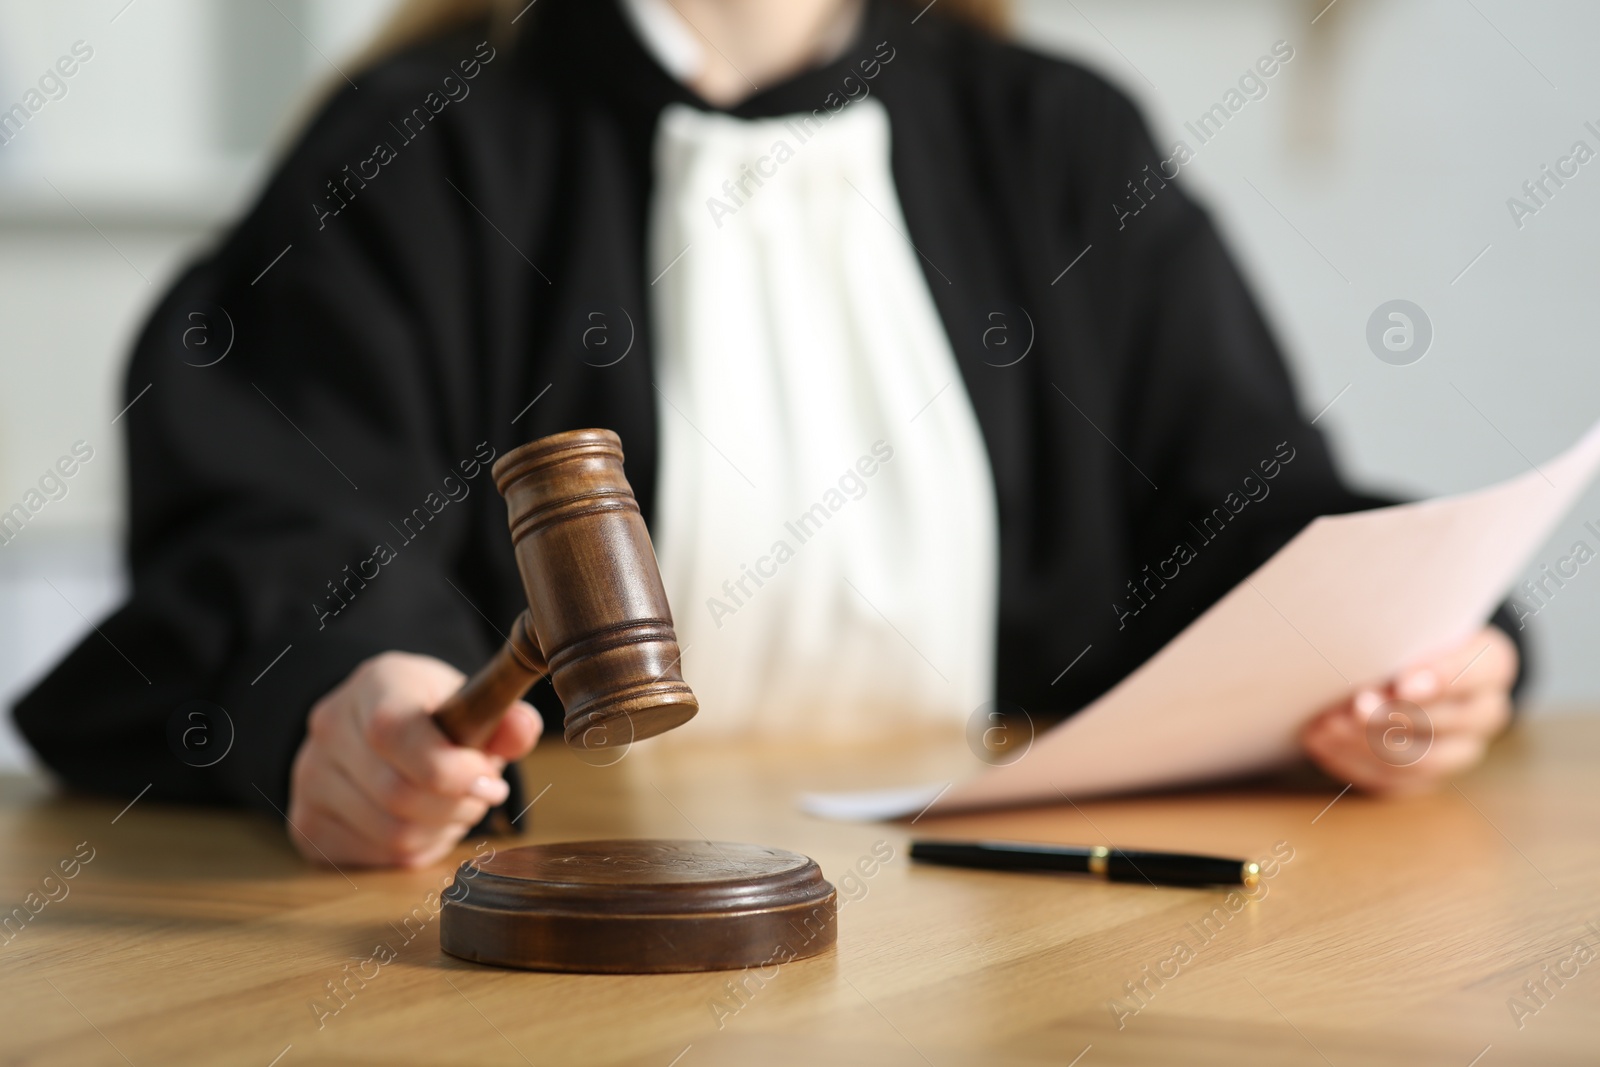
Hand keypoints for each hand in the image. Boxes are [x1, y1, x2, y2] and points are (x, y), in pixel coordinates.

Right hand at [287, 652, 541, 867]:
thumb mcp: (472, 704)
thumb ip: (505, 720)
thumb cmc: (435, 716)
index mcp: (375, 684)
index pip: (394, 733)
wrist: (377, 727)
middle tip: (483, 795)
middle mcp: (329, 726)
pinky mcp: (307, 823)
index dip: (449, 769)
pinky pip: (377, 857)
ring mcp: (309, 777)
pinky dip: (417, 850)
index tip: (490, 779)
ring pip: (392, 834)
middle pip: (398, 794)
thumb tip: (524, 728)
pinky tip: (426, 823)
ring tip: (456, 808)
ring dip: (442, 830)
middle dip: (458, 806)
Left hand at [1301, 626, 1516, 794]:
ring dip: (1368, 743)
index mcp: (1490, 666)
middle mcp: (1484, 713)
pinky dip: (1352, 761)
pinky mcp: (1424, 777)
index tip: (1404, 683)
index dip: (1442, 680)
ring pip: (1420, 761)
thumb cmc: (1410, 638)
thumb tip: (1360, 649)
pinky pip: (1392, 781)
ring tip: (1329, 725)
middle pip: (1447, 722)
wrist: (1413, 666)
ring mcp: (1458, 751)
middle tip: (1358, 704)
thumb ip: (1400, 636)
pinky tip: (1322, 742)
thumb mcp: (1414, 625)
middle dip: (1395, 715)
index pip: (1476, 673)